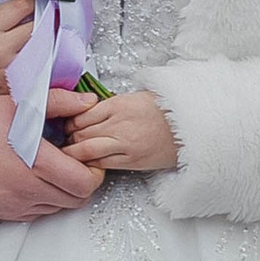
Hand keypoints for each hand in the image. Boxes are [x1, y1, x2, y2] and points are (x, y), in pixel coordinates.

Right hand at [0, 0, 34, 91]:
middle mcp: (1, 49)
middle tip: (43, 13)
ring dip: (43, 38)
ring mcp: (10, 68)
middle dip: (41, 17)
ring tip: (41, 32)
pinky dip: (37, 56)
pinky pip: (35, 65)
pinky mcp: (14, 83)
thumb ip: (1, 14)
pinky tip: (33, 51)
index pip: (20, 7)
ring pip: (41, 47)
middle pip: (36, 26)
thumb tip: (24, 4)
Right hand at [0, 93, 102, 221]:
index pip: (84, 183)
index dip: (92, 171)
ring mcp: (15, 205)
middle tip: (72, 161)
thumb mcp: (22, 105)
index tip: (86, 157)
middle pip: (76, 199)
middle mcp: (27, 190)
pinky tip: (33, 177)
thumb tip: (86, 102)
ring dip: (62, 191)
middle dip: (80, 181)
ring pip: (58, 207)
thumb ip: (59, 103)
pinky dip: (43, 199)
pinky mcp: (4, 212)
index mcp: (35, 163)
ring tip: (50, 168)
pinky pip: (37, 213)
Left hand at [48, 85, 179, 173]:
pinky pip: (102, 163)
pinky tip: (88, 163)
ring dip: (75, 152)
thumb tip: (90, 110)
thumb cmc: (169, 110)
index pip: (81, 114)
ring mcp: (124, 144)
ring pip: (85, 149)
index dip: (70, 121)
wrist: (193, 126)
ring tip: (72, 154)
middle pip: (79, 132)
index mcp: (119, 104)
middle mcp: (118, 123)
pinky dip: (90, 163)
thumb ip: (113, 104)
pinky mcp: (131, 160)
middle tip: (67, 140)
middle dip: (69, 138)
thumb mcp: (138, 97)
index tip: (68, 124)